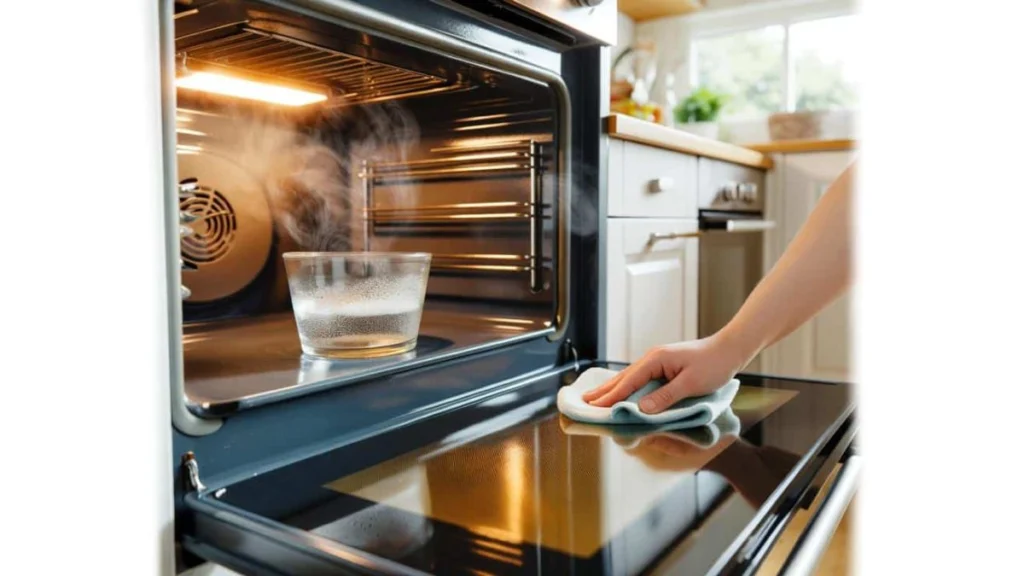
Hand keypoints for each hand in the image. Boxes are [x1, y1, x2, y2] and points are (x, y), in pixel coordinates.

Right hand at [581, 333, 750, 413]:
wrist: (729, 349)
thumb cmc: (714, 365)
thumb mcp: (691, 384)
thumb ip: (665, 396)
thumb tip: (642, 409)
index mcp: (656, 359)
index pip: (628, 382)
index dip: (611, 397)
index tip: (594, 408)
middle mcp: (652, 358)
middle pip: (623, 377)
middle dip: (604, 391)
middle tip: (584, 402)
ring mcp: (657, 361)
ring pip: (629, 377)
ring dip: (612, 389)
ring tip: (595, 398)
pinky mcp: (663, 366)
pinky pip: (639, 379)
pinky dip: (626, 387)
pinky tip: (620, 392)